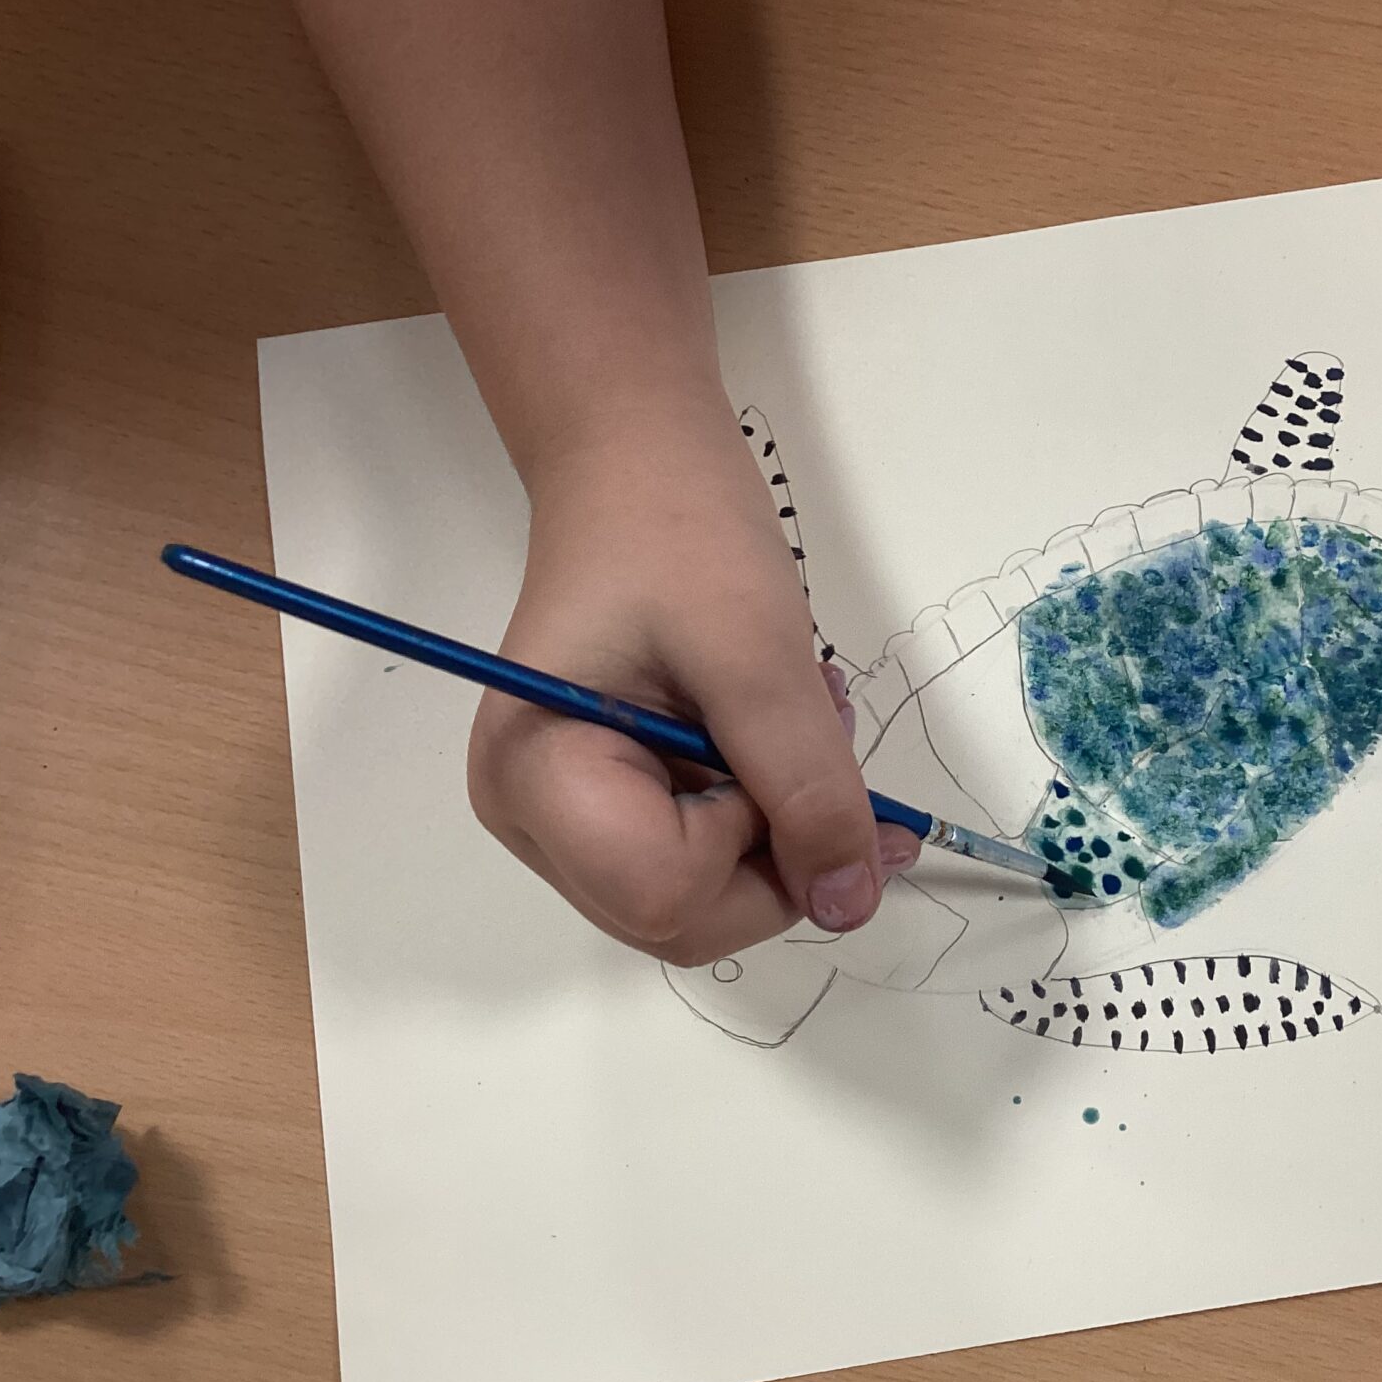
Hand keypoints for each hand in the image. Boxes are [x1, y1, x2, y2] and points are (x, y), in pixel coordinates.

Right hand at [468, 395, 922, 965]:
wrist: (634, 462)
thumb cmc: (678, 530)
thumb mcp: (760, 658)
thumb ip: (809, 790)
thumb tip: (850, 906)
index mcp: (537, 776)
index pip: (665, 898)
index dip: (758, 853)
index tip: (790, 754)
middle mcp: (531, 819)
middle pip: (681, 919)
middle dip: (778, 852)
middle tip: (820, 741)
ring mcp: (563, 820)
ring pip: (701, 899)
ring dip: (779, 829)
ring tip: (796, 720)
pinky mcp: (603, 806)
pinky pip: (698, 859)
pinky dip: (760, 814)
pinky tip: (772, 736)